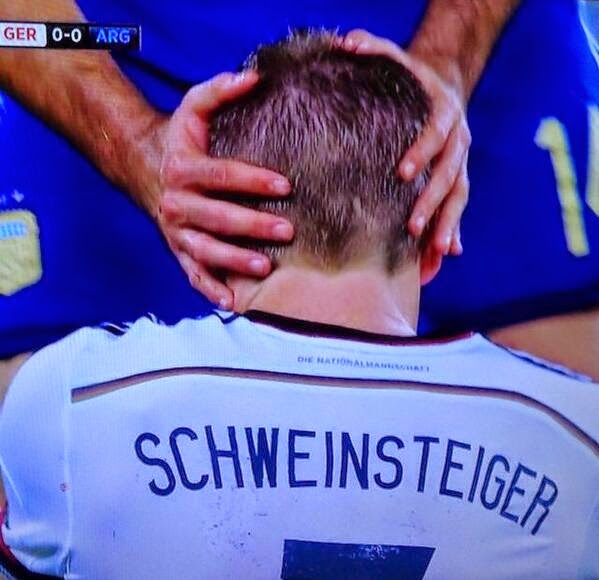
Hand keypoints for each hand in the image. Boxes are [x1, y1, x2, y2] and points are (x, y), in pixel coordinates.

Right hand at [154, 71, 293, 308]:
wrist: (143, 168)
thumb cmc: (179, 139)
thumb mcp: (193, 107)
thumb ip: (219, 90)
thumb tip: (254, 76)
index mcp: (185, 168)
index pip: (223, 175)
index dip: (254, 180)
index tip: (286, 185)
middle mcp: (178, 203)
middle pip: (218, 217)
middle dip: (253, 225)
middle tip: (287, 231)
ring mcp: (177, 231)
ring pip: (205, 249)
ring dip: (234, 260)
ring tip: (264, 268)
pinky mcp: (178, 250)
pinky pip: (191, 273)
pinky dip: (209, 289)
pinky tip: (231, 303)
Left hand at [340, 29, 470, 255]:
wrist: (443, 87)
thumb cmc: (411, 79)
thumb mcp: (397, 58)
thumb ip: (373, 47)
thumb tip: (345, 41)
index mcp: (445, 112)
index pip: (435, 133)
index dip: (422, 151)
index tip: (402, 173)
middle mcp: (459, 141)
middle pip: (449, 174)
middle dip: (432, 202)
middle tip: (411, 226)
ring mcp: (461, 163)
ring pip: (458, 197)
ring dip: (447, 225)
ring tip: (435, 253)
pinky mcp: (457, 179)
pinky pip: (457, 209)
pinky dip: (451, 232)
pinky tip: (443, 258)